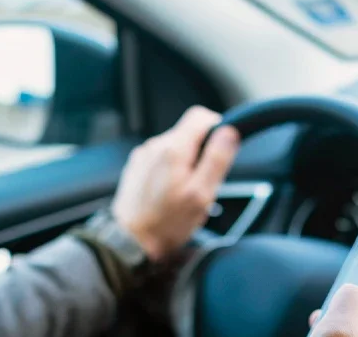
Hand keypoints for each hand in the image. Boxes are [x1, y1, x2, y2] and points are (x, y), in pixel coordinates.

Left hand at [111, 106, 239, 261]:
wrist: (128, 242)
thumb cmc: (166, 224)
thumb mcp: (201, 195)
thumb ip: (217, 159)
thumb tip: (229, 131)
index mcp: (173, 148)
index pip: (200, 115)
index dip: (217, 128)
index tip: (222, 150)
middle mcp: (154, 145)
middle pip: (188, 133)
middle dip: (202, 153)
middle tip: (204, 183)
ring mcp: (143, 156)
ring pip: (175, 147)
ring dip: (186, 164)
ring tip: (185, 193)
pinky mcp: (136, 167)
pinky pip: (161, 159)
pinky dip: (171, 171)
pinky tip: (169, 195)